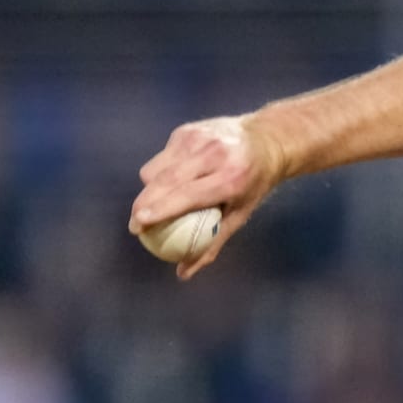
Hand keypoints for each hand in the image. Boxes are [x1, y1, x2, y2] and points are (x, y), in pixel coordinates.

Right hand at [129, 115, 284, 279]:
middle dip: (143, 204)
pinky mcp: (186, 130)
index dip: (160, 209)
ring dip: (151, 189)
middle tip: (136, 226)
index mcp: (232, 177)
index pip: (188, 195)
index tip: (139, 226)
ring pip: (156, 169)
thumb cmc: (253, 185)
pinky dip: (161, 173)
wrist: (266, 139)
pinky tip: (170, 182)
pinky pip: (161, 159)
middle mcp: (214, 154)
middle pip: (165, 181)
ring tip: (155, 205)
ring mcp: (198, 138)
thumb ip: (212, 243)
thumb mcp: (241, 214)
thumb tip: (183, 273)